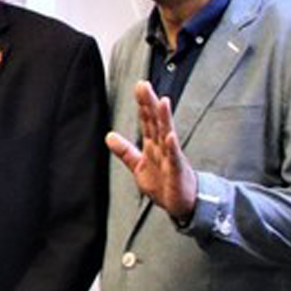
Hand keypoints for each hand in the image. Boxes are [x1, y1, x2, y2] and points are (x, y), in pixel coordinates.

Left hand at [105, 80, 196, 221]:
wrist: (182, 205)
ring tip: (162, 101)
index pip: (147, 120)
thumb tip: (109, 135)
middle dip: (150, 103)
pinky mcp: (177, 171)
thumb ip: (125, 151)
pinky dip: (172, 147)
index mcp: (153, 145)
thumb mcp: (139, 166)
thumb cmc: (164, 183)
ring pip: (167, 134)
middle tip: (144, 85)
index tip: (140, 86)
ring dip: (164, 118)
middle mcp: (163, 147)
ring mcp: (171, 158)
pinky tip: (171, 135)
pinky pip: (174, 158)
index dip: (143, 104)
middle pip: (156, 121)